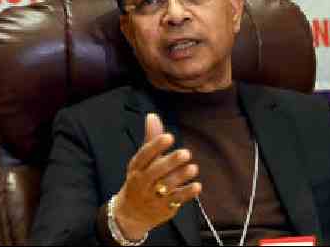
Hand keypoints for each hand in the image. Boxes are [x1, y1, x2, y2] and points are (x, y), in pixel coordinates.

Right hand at [113, 113, 201, 240]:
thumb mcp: (141, 161)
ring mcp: (153, 196)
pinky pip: (177, 200)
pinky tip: (197, 186)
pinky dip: (187, 193)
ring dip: (181, 177)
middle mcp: (142, 182)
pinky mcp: (164, 208)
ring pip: (167, 186)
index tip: (169, 137)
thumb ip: (151, 139)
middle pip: (156, 171)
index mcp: (136, 167)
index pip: (144, 155)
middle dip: (170, 162)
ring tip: (193, 168)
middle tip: (186, 153)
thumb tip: (152, 115)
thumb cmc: (140, 179)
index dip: (156, 146)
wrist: (131, 213)